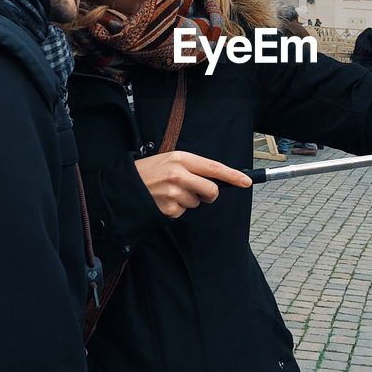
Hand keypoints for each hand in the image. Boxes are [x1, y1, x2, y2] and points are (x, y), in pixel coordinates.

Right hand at [134, 150, 251, 219]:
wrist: (126, 185)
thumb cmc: (151, 171)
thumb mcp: (171, 160)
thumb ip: (193, 167)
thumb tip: (218, 179)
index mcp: (181, 158)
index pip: (214, 168)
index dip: (233, 176)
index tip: (246, 181)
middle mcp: (179, 174)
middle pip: (211, 190)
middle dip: (209, 195)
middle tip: (198, 192)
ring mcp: (174, 193)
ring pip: (197, 202)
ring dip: (188, 200)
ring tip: (169, 192)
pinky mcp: (169, 209)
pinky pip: (183, 212)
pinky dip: (177, 209)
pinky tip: (164, 201)